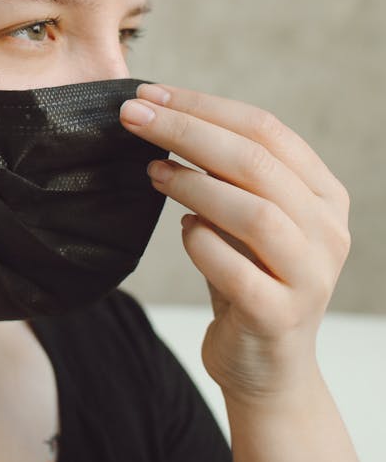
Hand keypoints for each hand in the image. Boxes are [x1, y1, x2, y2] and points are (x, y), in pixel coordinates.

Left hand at [120, 84, 351, 403]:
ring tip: (151, 171)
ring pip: (255, 212)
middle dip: (187, 130)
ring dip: (193, 183)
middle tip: (133, 116)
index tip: (149, 93)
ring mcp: (311, 276)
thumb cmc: (248, 279)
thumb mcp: (244, 219)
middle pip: (257, 162)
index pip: (266, 129)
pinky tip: (182, 230)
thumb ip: (225, 174)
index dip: (204, 105)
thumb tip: (160, 116)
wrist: (266, 367)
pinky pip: (236, 270)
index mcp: (323, 194)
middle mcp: (328, 230)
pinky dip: (201, 242)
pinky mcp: (280, 317)